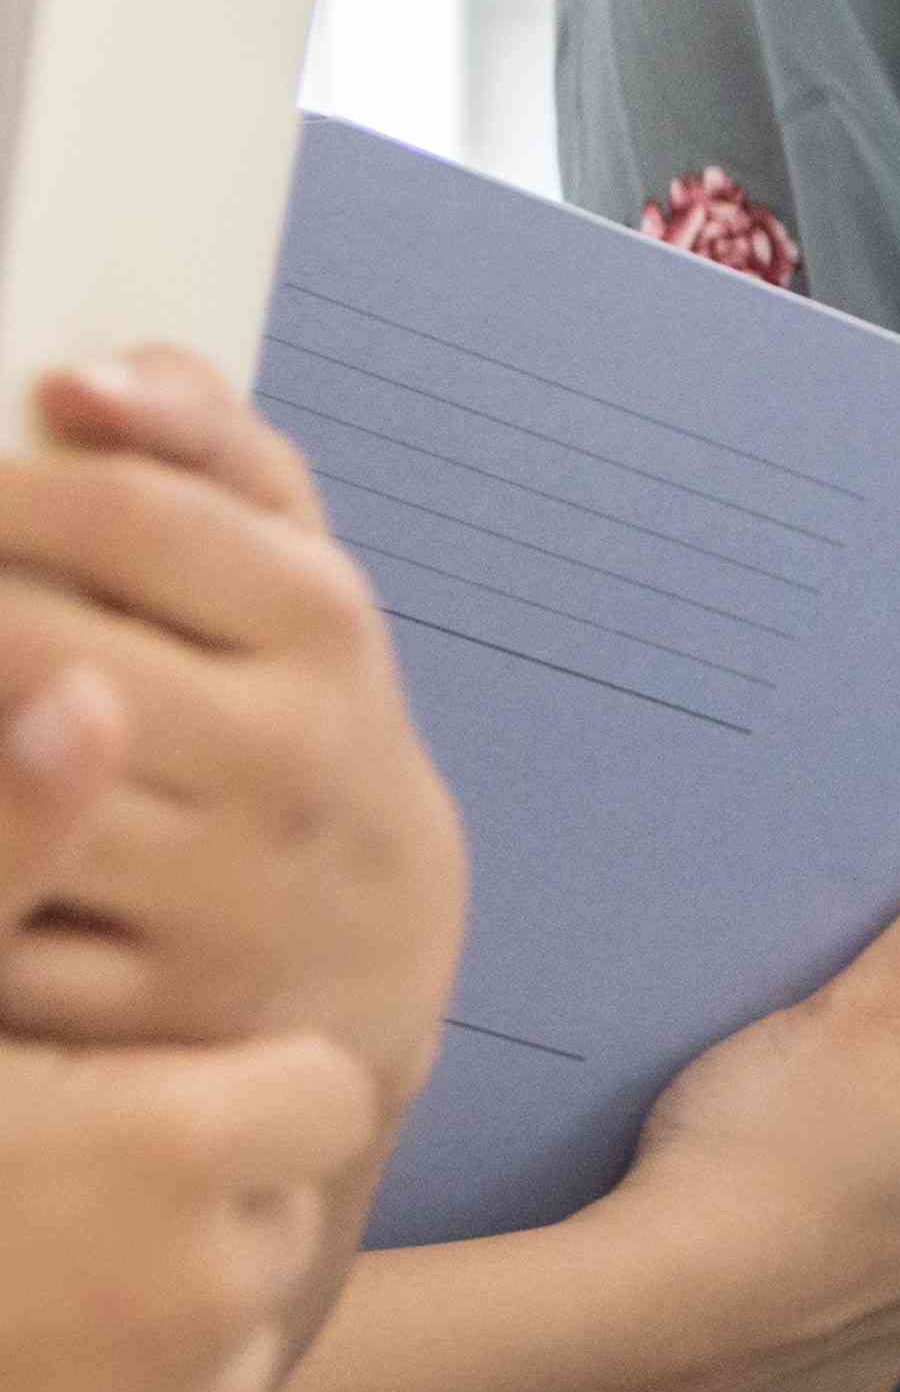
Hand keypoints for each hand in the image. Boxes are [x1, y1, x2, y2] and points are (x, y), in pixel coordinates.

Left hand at [0, 351, 466, 1127]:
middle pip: (32, 647)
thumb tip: (75, 380)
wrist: (370, 944)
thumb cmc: (287, 716)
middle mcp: (289, 757)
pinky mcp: (149, 1010)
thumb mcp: (289, 566)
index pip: (120, 515)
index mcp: (323, 624)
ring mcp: (221, 894)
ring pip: (6, 790)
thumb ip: (201, 442)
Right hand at [0, 671, 378, 1391]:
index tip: (91, 1096)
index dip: (212, 1089)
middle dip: (177, 1193)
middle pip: (270, 1207)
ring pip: (224, 1324)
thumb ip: (4, 856)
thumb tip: (89, 691)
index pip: (310, 1091)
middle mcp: (217, 1289)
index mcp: (177, 1147)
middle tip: (20, 1185)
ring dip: (139, 1307)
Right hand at [591, 812, 899, 1391]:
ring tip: (734, 1204)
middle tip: (754, 1132)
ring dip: (818, 1218)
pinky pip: (821, 1331)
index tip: (795, 1072)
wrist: (650, 1315)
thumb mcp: (856, 1012)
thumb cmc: (754, 1148)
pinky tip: (732, 1284)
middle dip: (849, 1135)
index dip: (863, 1052)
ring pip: (869, 1240)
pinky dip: (786, 1306)